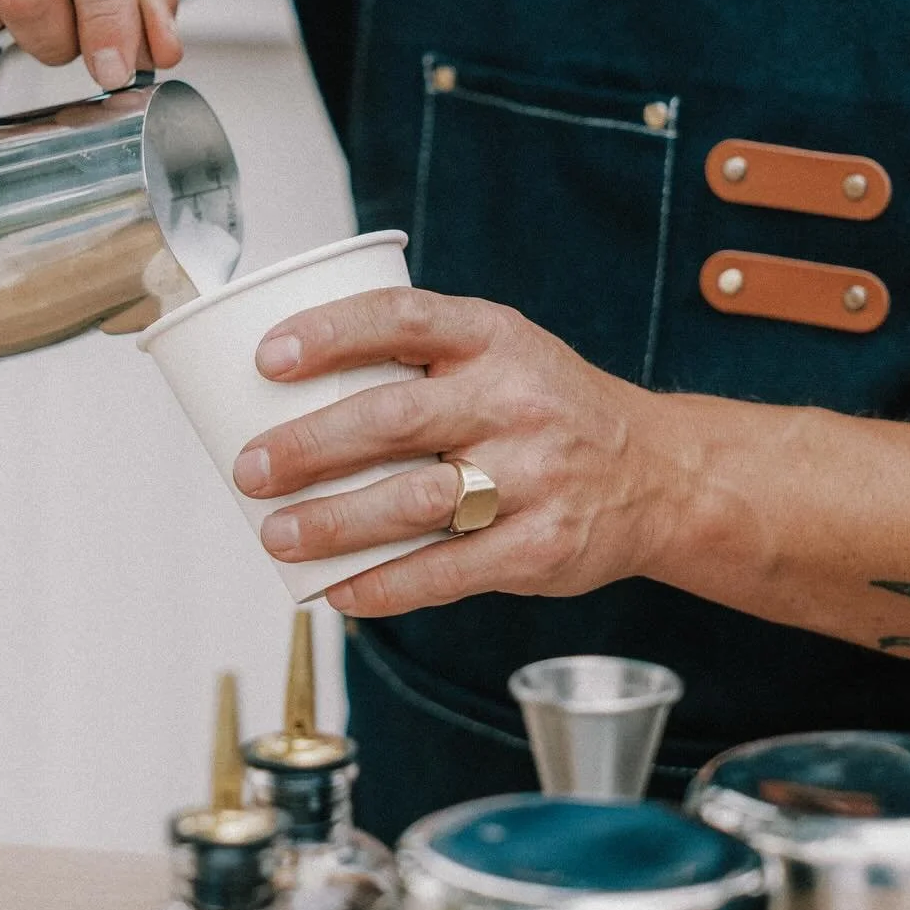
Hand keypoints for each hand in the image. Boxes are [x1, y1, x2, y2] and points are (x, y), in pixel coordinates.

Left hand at [231, 290, 679, 617]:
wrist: (658, 473)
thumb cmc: (547, 408)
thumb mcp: (500, 352)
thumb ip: (417, 361)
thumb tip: (284, 390)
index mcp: (494, 338)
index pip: (403, 318)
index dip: (330, 333)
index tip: (268, 358)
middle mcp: (516, 400)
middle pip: (396, 419)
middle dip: (311, 446)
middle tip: (251, 469)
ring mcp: (534, 475)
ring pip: (416, 501)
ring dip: (335, 523)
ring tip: (277, 535)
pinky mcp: (542, 545)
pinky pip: (449, 571)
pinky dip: (386, 585)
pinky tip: (338, 591)